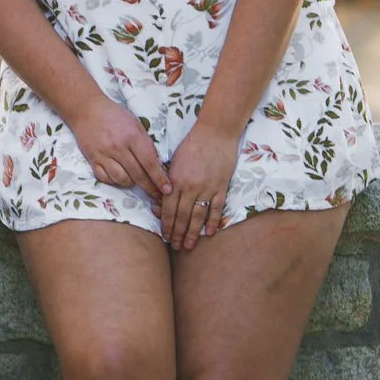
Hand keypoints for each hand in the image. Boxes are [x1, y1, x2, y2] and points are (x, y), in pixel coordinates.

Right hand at [71, 95, 170, 205]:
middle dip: (149, 187)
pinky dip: (114, 181)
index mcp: (132, 136)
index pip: (150, 163)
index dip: (160, 178)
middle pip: (137, 174)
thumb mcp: (135, 124)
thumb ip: (146, 143)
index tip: (167, 189)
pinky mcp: (93, 159)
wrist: (86, 110)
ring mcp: (104, 154)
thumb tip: (157, 163)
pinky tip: (119, 177)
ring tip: (136, 181)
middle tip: (157, 195)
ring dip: (131, 184)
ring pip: (121, 179)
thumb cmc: (114, 115)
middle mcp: (118, 147)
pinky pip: (105, 178)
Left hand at [159, 122, 237, 251]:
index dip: (166, 225)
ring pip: (197, 216)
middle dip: (177, 233)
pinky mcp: (221, 187)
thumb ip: (167, 182)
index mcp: (176, 181)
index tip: (165, 236)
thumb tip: (158, 203)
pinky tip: (209, 233)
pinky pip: (216, 209)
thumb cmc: (192, 145)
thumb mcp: (173, 162)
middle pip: (182, 216)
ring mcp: (207, 189)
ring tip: (189, 245)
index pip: (168, 209)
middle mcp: (190, 187)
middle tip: (175, 246)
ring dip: (192, 233)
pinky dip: (212, 222)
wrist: (215, 133)